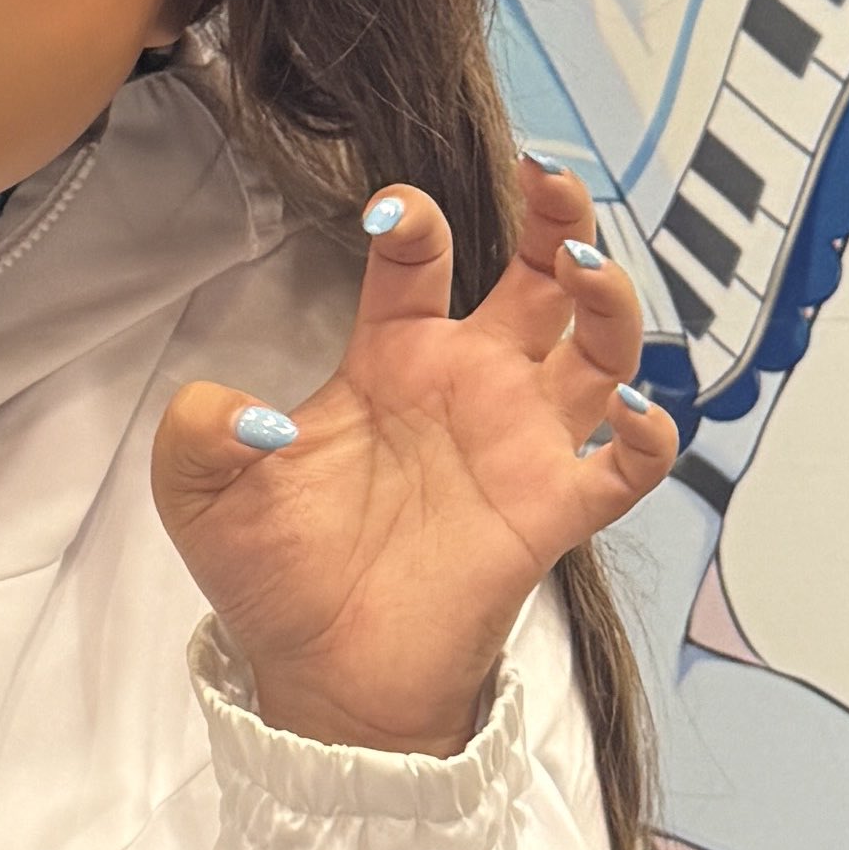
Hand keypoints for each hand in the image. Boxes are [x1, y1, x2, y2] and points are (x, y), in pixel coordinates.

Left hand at [151, 156, 677, 753]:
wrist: (319, 676)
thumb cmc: (270, 570)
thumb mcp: (201, 491)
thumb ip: (200, 433)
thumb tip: (248, 415)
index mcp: (392, 357)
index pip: (418, 260)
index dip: (413, 220)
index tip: (390, 212)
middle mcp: (469, 384)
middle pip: (538, 277)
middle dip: (555, 215)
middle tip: (549, 172)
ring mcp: (519, 444)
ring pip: (599, 350)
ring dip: (609, 299)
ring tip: (584, 265)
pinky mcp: (551, 514)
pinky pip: (626, 468)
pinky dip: (648, 436)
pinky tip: (631, 412)